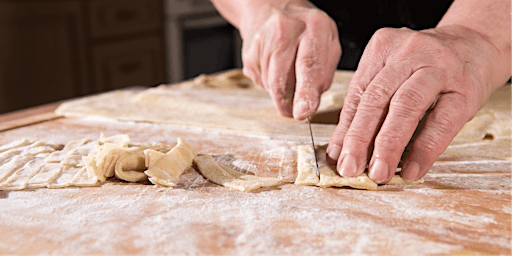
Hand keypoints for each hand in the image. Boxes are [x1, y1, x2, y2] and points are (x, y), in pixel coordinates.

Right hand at [239, 1, 340, 119]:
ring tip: (288, 76)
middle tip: (292, 113)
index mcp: (315, 25)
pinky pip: (259, 80)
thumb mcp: (326, 43)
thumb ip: (323, 73)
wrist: (271, 6)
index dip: (307, 92)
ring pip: (270, 83)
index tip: (304, 111)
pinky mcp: (248, 51)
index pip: (310, 64)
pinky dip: (269, 84)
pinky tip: (275, 69)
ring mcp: (263, 39)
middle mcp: (286, 28)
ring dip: (280, 92)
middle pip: (282, 76)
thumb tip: (310, 104)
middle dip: (286, 101)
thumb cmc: (306, 30)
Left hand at [326, 25, 503, 182]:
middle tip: (350, 168)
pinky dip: (424, 149)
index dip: (345, 128)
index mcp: (383, 47)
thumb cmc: (427, 67)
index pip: (358, 92)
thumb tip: (342, 150)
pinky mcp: (465, 88)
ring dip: (388, 145)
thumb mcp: (393, 75)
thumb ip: (368, 106)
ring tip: (378, 172)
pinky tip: (412, 169)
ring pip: (406, 107)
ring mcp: (438, 67)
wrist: (477, 45)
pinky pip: (442, 122)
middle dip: (359, 138)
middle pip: (377, 98)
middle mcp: (408, 52)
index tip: (336, 157)